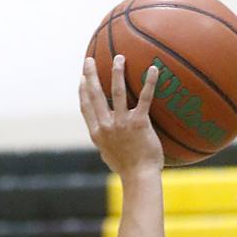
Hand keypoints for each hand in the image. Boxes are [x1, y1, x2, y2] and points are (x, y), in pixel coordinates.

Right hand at [79, 55, 163, 175]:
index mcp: (97, 133)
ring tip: (119, 58)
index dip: (83, 91)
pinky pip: (145, 98)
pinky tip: (154, 69)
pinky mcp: (139, 123)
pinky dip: (150, 83)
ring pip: (117, 91)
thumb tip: (106, 138)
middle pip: (95, 94)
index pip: (86, 107)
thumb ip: (106, 142)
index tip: (82, 78)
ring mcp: (122, 123)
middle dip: (91, 74)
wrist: (139, 178)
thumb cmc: (127, 170)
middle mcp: (106, 125)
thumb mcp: (109, 156)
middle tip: (90, 59)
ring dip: (116, 72)